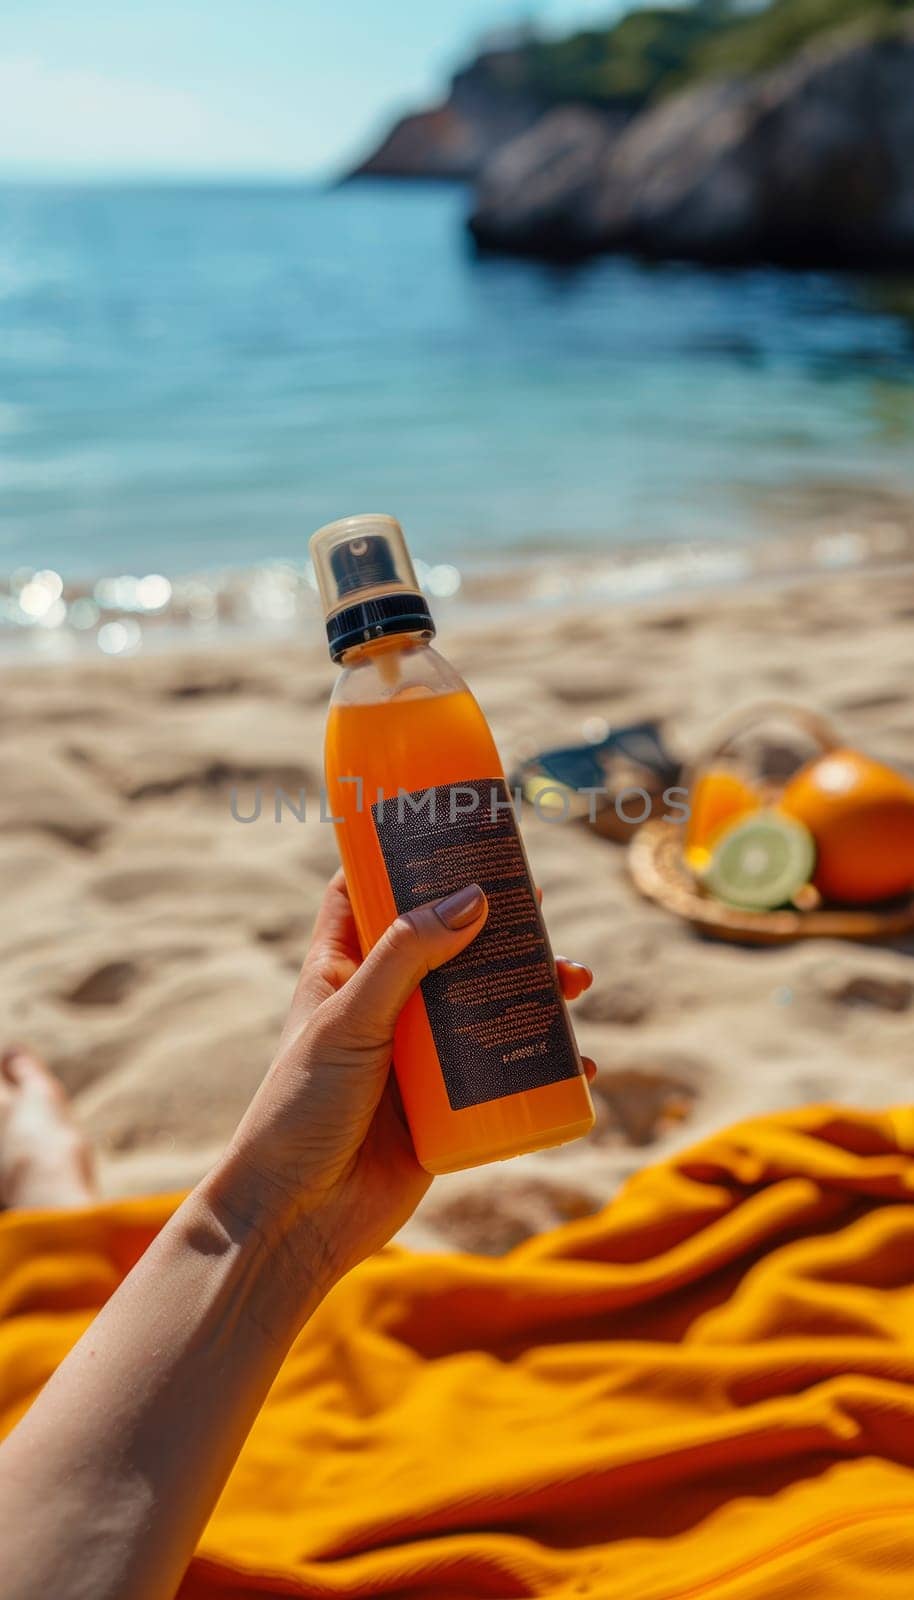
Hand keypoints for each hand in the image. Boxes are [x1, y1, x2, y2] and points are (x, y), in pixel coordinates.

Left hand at [208, 869, 594, 1303]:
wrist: (297, 1220)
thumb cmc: (301, 1110)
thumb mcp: (351, 1019)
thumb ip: (408, 956)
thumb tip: (474, 897)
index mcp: (341, 970)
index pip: (368, 894)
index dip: (405, 860)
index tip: (452, 831)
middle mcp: (382, 1006)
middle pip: (447, 944)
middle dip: (497, 924)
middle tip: (540, 908)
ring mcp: (417, 1057)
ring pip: (484, 1005)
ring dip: (531, 988)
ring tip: (575, 981)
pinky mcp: (447, 1109)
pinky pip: (504, 1074)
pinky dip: (545, 1063)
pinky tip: (579, 1061)